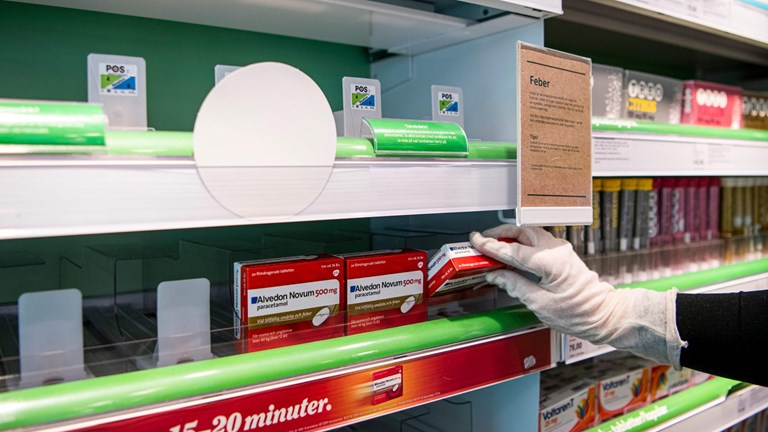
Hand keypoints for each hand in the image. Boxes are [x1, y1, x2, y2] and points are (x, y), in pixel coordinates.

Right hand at [470, 224, 684, 367]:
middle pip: (522, 232)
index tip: (475, 241)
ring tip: (494, 245)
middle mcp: (556, 250)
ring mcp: (561, 251)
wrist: (605, 316)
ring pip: (530, 235)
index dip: (491, 246)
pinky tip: (513, 254)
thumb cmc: (579, 314)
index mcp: (550, 262)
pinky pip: (538, 243)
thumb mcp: (540, 304)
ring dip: (511, 238)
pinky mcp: (563, 256)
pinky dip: (522, 244)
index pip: (513, 250)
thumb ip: (515, 285)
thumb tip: (496, 275)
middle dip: (500, 234)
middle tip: (482, 240)